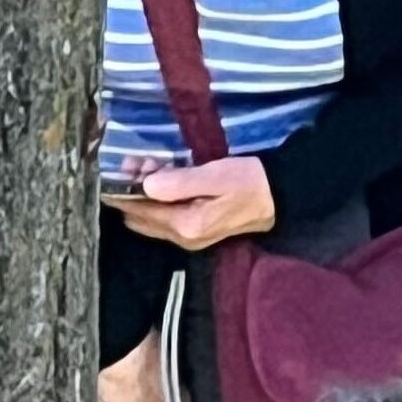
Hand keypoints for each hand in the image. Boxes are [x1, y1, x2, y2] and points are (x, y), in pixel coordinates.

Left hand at [110, 155, 274, 251]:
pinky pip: (163, 218)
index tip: (124, 164)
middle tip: (137, 162)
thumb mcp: (216, 175)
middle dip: (132, 191)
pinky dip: (156, 200)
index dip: (126, 188)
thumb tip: (147, 184)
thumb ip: (180, 182)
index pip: (140, 210)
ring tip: (149, 165)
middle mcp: (182, 238)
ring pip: (149, 218)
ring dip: (144, 194)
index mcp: (186, 225)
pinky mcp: (193, 232)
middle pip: (140, 217)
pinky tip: (162, 179)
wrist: (277, 198)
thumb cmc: (248, 181)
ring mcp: (187, 238)